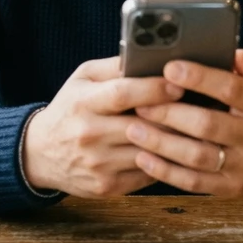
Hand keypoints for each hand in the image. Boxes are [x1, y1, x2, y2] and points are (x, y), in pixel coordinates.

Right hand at [21, 57, 182, 197]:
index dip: (154, 89)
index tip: (179, 84)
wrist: (40, 154)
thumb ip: (114, 67)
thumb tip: (148, 56)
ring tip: (198, 129)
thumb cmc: (70, 109)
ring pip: (151, 153)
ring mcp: (99, 164)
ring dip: (177, 142)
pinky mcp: (108, 186)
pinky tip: (180, 151)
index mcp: (83, 103)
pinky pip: (148, 174)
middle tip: (201, 106)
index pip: (123, 94)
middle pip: (143, 126)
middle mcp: (90, 135)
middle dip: (175, 116)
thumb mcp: (82, 79)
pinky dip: (166, 162)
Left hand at [126, 48, 242, 195]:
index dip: (200, 78)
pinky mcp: (229, 188)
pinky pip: (194, 183)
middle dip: (170, 113)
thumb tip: (234, 54)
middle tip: (141, 101)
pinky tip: (143, 158)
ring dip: (162, 144)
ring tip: (133, 129)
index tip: (170, 68)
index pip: (232, 90)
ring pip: (197, 157)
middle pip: (208, 125)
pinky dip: (165, 172)